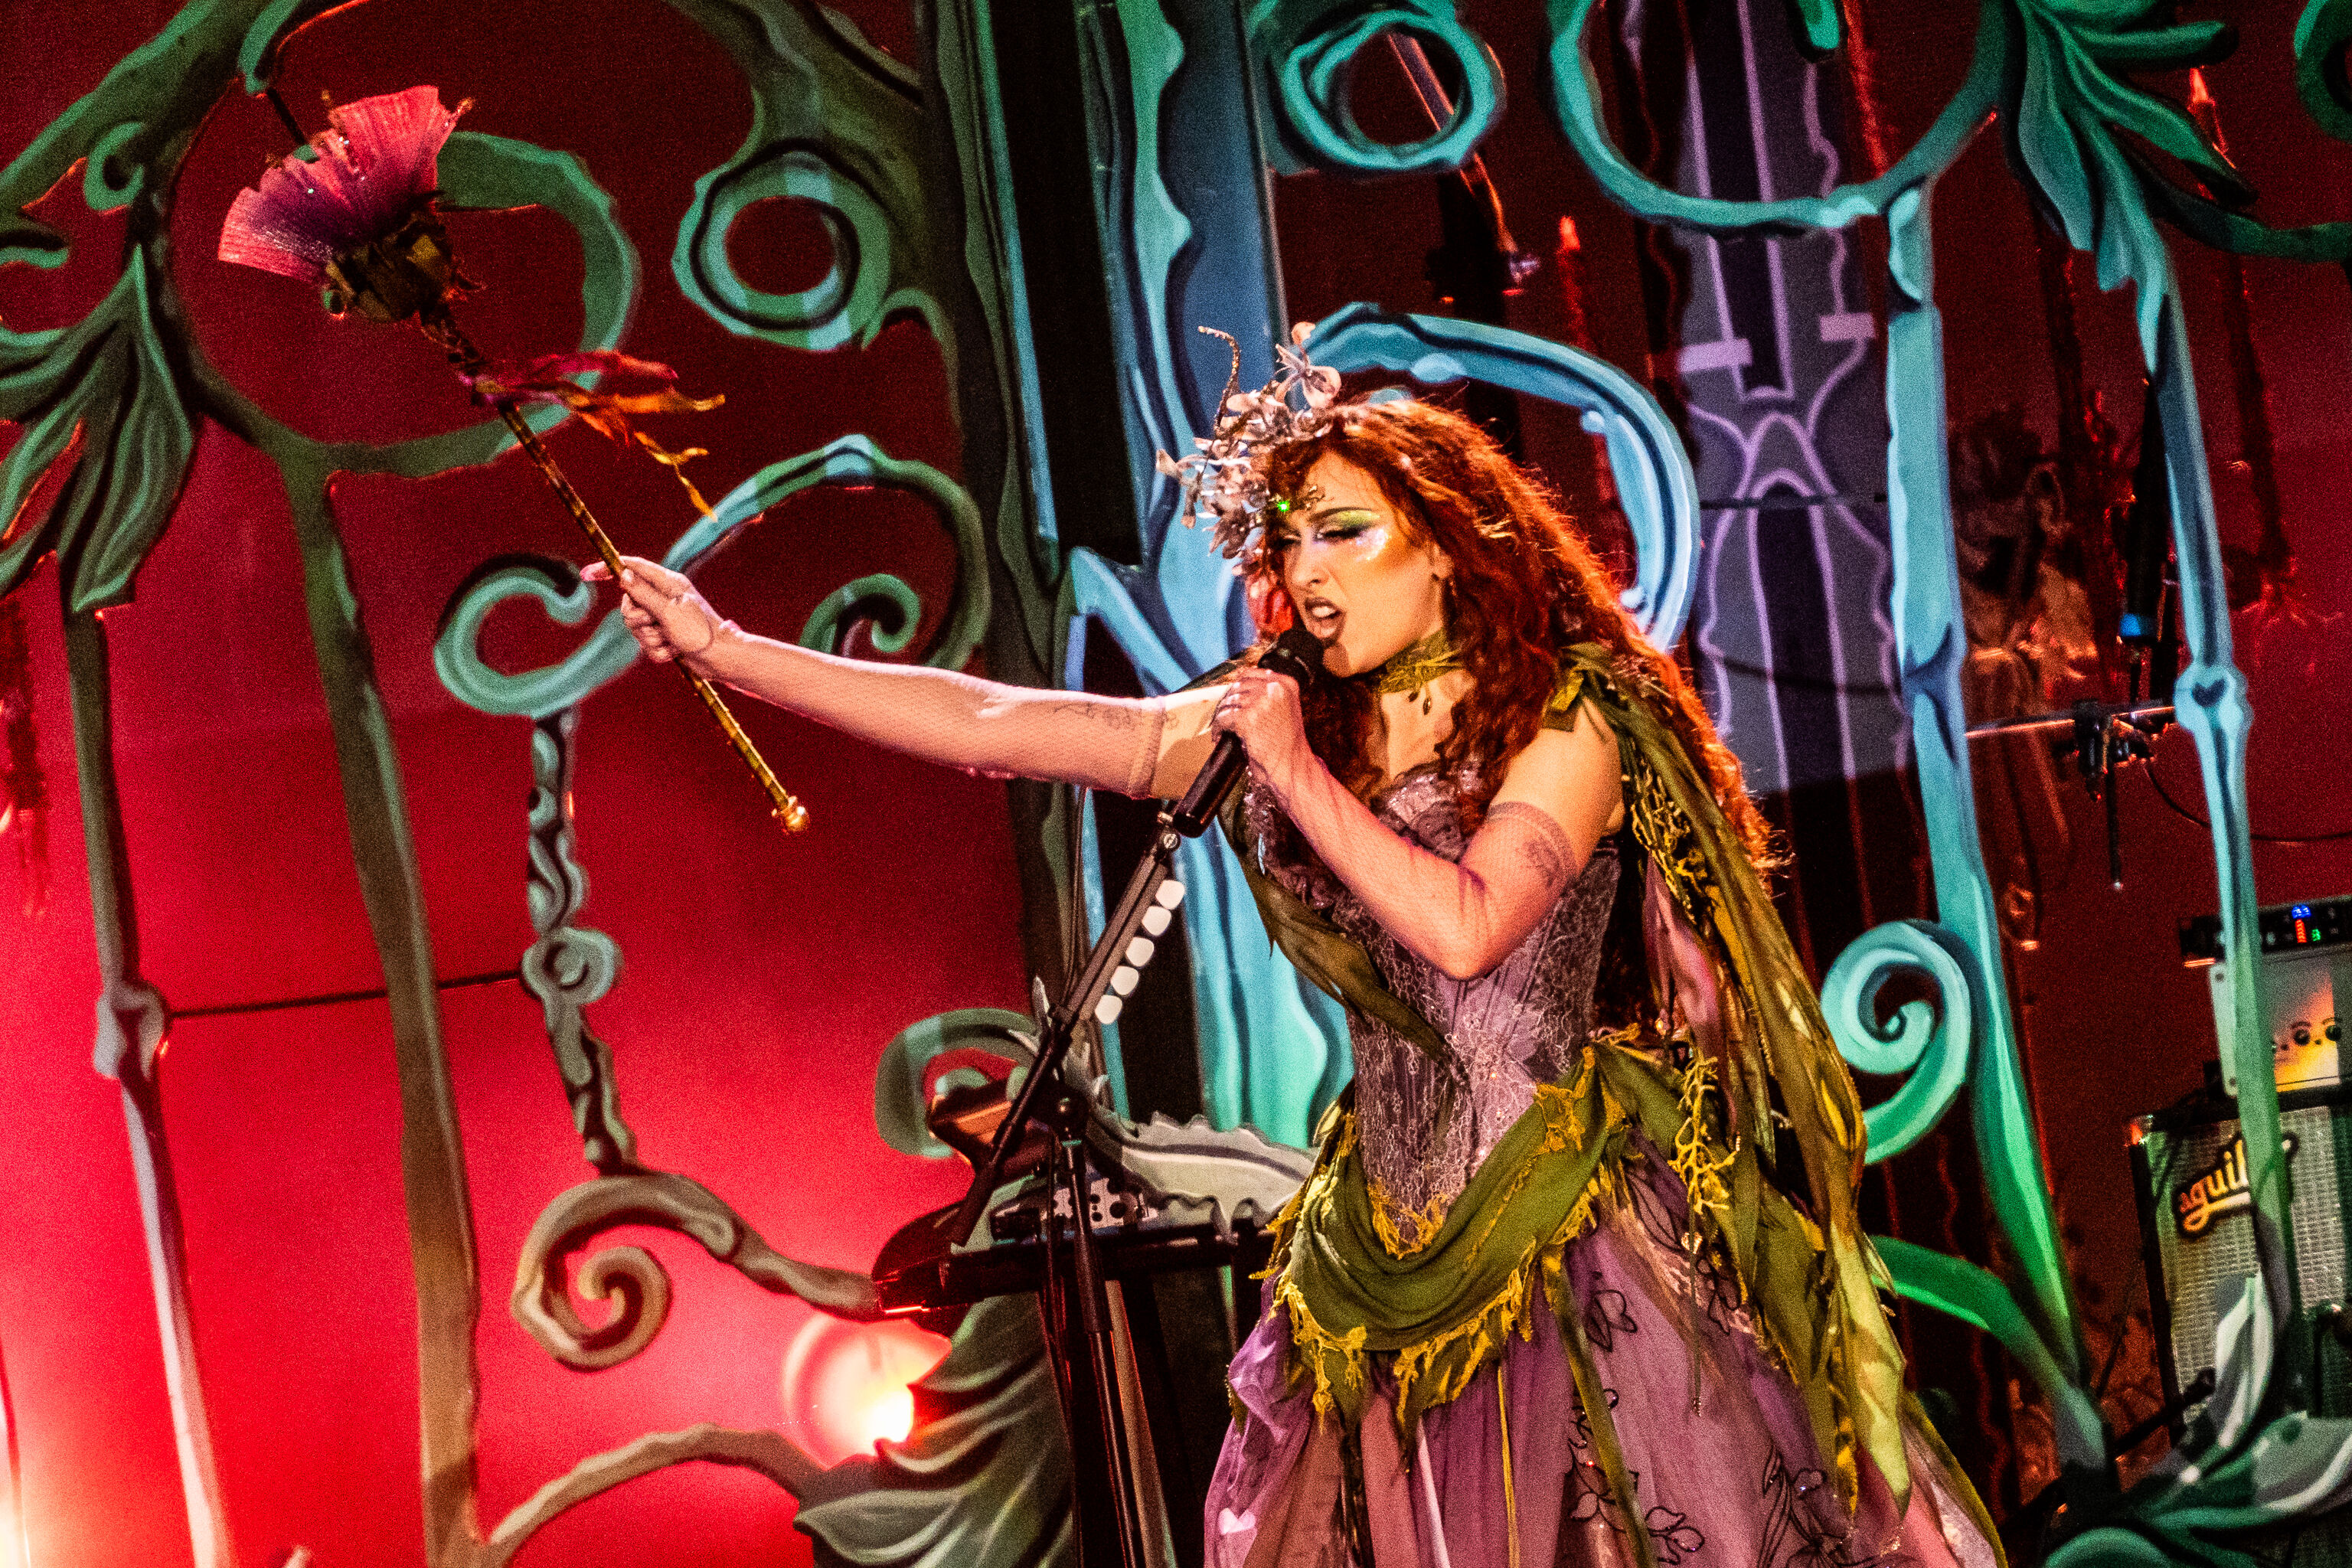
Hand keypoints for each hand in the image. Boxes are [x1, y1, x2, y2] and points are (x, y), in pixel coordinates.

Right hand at [582, 555, 736, 673]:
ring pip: (636, 628)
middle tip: (656, 623)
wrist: (720, 659)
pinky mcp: (665, 637)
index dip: (609, 569)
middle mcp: (663, 598)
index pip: (632, 568)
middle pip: (628, 605)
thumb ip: (643, 593)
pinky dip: (659, 651)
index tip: (588, 573)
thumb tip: (624, 574)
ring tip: (671, 640)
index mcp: (667, 583)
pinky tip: (675, 652)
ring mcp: (664, 618)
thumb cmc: (699, 631)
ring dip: (651, 638)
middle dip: (638, 620)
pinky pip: (646, 645)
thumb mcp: (668, 610)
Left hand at [1211, 667, 1310, 794]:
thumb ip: (1268, 697)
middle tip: (1223, 715)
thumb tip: (1240, 692)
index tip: (1231, 697)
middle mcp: (1275, 688)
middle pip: (1237, 686)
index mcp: (1286, 684)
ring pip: (1228, 702)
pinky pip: (1222, 718)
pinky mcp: (1247, 718)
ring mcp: (1260, 702)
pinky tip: (1219, 736)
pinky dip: (1218, 729)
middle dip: (1227, 701)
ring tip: (1222, 728)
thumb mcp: (1284, 712)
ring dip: (1221, 716)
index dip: (1237, 687)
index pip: (1251, 674)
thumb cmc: (1288, 747)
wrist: (1293, 768)